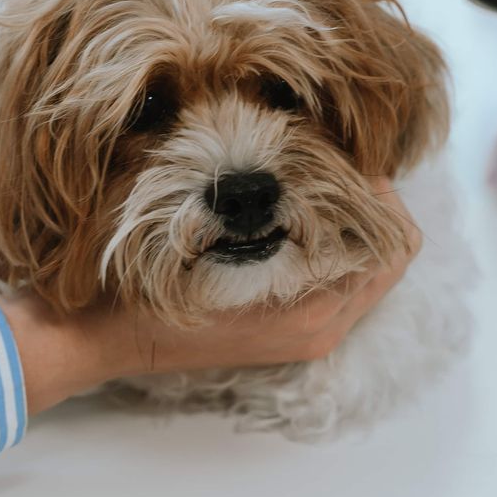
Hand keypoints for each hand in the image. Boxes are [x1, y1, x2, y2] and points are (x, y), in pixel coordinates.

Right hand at [4, 181, 420, 413]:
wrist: (104, 338)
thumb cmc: (150, 276)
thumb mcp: (206, 228)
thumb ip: (271, 202)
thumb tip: (324, 158)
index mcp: (312, 306)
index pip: (392, 244)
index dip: (378, 194)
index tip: (344, 159)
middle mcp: (321, 326)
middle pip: (388, 258)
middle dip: (369, 209)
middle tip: (333, 167)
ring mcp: (309, 336)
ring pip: (367, 273)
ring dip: (351, 231)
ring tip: (312, 189)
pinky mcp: (292, 336)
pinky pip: (340, 288)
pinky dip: (332, 253)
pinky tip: (292, 222)